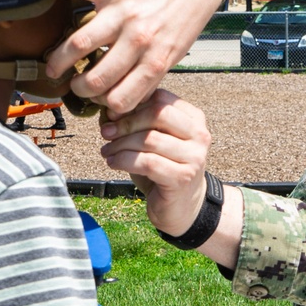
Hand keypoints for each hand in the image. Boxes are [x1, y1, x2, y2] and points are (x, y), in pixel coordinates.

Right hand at [25, 0, 230, 113]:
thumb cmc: (184, 19)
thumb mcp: (175, 54)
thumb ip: (149, 76)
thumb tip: (121, 103)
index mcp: (156, 60)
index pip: (120, 98)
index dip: (104, 105)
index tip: (96, 101)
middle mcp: (139, 38)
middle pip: (96, 77)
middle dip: (79, 88)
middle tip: (72, 85)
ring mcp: (125, 10)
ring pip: (80, 43)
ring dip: (59, 59)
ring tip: (53, 66)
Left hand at [100, 90, 211, 235]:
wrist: (182, 206)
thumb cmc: (163, 168)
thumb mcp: (152, 140)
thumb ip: (137, 122)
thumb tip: (109, 110)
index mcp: (194, 119)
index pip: (161, 98)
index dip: (133, 104)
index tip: (113, 116)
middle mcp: (199, 135)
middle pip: (157, 114)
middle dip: (126, 123)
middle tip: (106, 133)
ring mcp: (194, 157)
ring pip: (149, 140)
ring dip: (121, 145)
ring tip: (107, 151)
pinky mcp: (182, 178)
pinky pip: (147, 162)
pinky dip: (124, 160)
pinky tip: (113, 163)